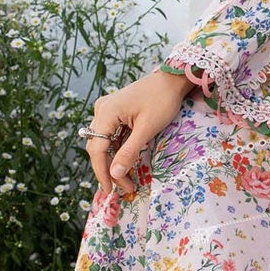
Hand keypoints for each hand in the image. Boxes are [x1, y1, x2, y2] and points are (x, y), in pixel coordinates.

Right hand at [84, 68, 191, 197]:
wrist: (172, 80)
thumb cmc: (162, 100)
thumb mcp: (147, 129)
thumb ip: (129, 152)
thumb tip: (115, 174)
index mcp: (106, 112)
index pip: (97, 149)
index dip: (102, 172)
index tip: (111, 191)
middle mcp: (101, 110)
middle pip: (98, 147)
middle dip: (109, 169)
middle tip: (124, 188)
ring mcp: (107, 110)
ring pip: (104, 143)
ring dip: (114, 162)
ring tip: (127, 180)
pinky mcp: (115, 113)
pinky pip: (112, 136)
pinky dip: (118, 151)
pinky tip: (126, 164)